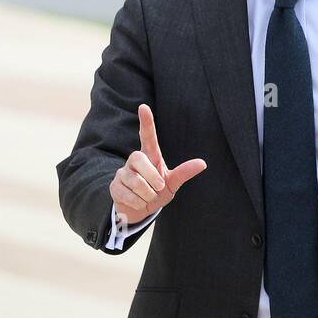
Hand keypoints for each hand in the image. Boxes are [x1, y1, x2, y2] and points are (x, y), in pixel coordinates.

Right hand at [109, 103, 206, 228]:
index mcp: (150, 156)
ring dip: (147, 194)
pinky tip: (139, 202)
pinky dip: (138, 203)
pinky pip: (127, 194)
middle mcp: (134, 161)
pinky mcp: (114, 186)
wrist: (140, 210)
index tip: (143, 106)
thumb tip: (203, 163)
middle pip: (138, 158)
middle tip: (160, 188)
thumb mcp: (172, 183)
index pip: (147, 137)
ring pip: (134, 181)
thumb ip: (184, 173)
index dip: (146, 122)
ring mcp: (122, 173)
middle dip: (152, 176)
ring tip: (149, 197)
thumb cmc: (157, 192)